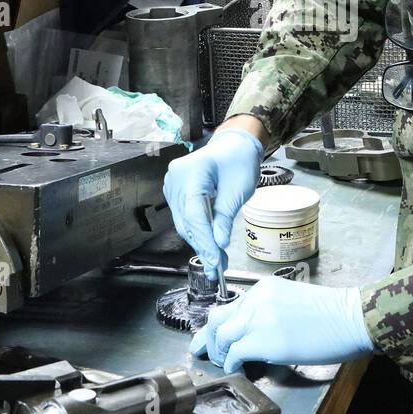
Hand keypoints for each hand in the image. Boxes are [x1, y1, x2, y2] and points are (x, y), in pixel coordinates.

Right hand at [162, 127, 262, 277]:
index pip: (194, 213)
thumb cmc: (239, 160)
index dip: (204, 239)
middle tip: (217, 267)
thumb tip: (218, 243)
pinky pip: (185, 218)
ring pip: (184, 223)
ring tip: (216, 262)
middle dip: (203, 246)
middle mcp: (176, 178)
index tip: (215, 259)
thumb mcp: (238, 189)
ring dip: (200, 243)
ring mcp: (173, 185)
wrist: (233, 146)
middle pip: (186, 221)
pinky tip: (209, 247)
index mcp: (191, 171)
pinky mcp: (176, 193)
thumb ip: (225, 216)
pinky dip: (198, 233)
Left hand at [191, 277, 374, 373]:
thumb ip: (266, 311)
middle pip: (216, 318)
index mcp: (263, 289)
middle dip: (206, 338)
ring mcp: (259, 318)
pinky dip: (232, 364)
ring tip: (226, 363)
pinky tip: (238, 369)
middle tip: (203, 352)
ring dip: (219, 354)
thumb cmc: (330, 314)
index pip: (229, 306)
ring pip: (221, 336)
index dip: (217, 325)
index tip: (210, 337)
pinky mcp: (264, 340)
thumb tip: (251, 334)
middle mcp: (256, 299)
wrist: (349, 318)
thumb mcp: (291, 301)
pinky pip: (235, 354)